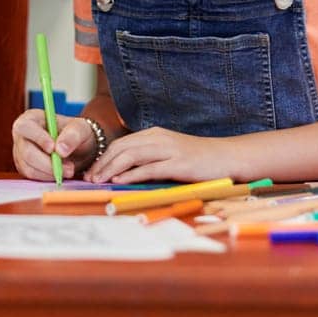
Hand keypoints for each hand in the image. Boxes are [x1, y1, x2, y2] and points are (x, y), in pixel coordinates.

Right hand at [11, 110, 95, 180]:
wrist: (77, 148)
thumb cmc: (76, 133)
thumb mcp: (81, 128)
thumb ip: (73, 135)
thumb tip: (60, 150)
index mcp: (31, 118)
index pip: (26, 126)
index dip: (38, 138)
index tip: (53, 148)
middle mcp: (22, 135)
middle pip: (26, 152)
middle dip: (48, 163)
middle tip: (69, 168)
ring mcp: (20, 152)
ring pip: (29, 167)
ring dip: (50, 172)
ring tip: (69, 170)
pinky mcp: (24, 166)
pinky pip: (32, 176)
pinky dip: (48, 177)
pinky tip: (60, 172)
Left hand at [84, 127, 228, 183]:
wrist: (228, 156)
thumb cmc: (198, 159)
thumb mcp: (170, 154)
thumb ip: (150, 159)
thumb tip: (124, 173)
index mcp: (154, 134)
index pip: (120, 143)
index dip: (103, 157)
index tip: (91, 172)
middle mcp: (158, 138)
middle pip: (121, 147)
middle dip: (102, 163)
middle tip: (88, 178)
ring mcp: (169, 150)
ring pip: (131, 155)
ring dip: (111, 168)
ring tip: (98, 181)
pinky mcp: (179, 164)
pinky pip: (149, 168)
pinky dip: (131, 174)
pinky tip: (119, 182)